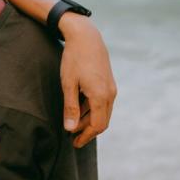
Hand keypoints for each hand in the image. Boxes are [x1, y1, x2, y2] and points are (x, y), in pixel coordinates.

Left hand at [58, 14, 115, 147]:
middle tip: (72, 137)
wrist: (86, 36)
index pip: (97, 125)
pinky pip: (103, 102)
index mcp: (101, 96)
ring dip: (89, 120)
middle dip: (87, 131)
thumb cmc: (74, 59)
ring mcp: (111, 88)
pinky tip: (79, 109)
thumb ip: (70, 108)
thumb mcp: (68, 84)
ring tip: (73, 124)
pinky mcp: (108, 82)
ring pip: (103, 112)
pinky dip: (92, 109)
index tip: (74, 143)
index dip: (85, 136)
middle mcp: (110, 94)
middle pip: (101, 121)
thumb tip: (70, 129)